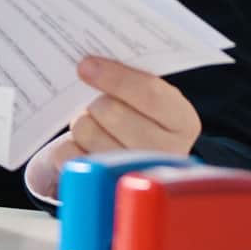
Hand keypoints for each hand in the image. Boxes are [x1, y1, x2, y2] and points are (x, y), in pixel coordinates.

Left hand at [62, 56, 201, 161]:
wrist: (134, 158)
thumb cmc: (140, 116)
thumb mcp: (149, 97)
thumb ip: (131, 78)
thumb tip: (90, 63)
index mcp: (183, 121)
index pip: (150, 93)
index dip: (115, 77)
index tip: (86, 65)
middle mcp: (166, 151)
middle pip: (111, 111)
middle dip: (96, 101)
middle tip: (97, 104)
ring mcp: (135, 172)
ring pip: (86, 130)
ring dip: (83, 121)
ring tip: (95, 125)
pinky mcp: (102, 185)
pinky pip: (68, 153)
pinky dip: (67, 144)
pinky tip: (83, 145)